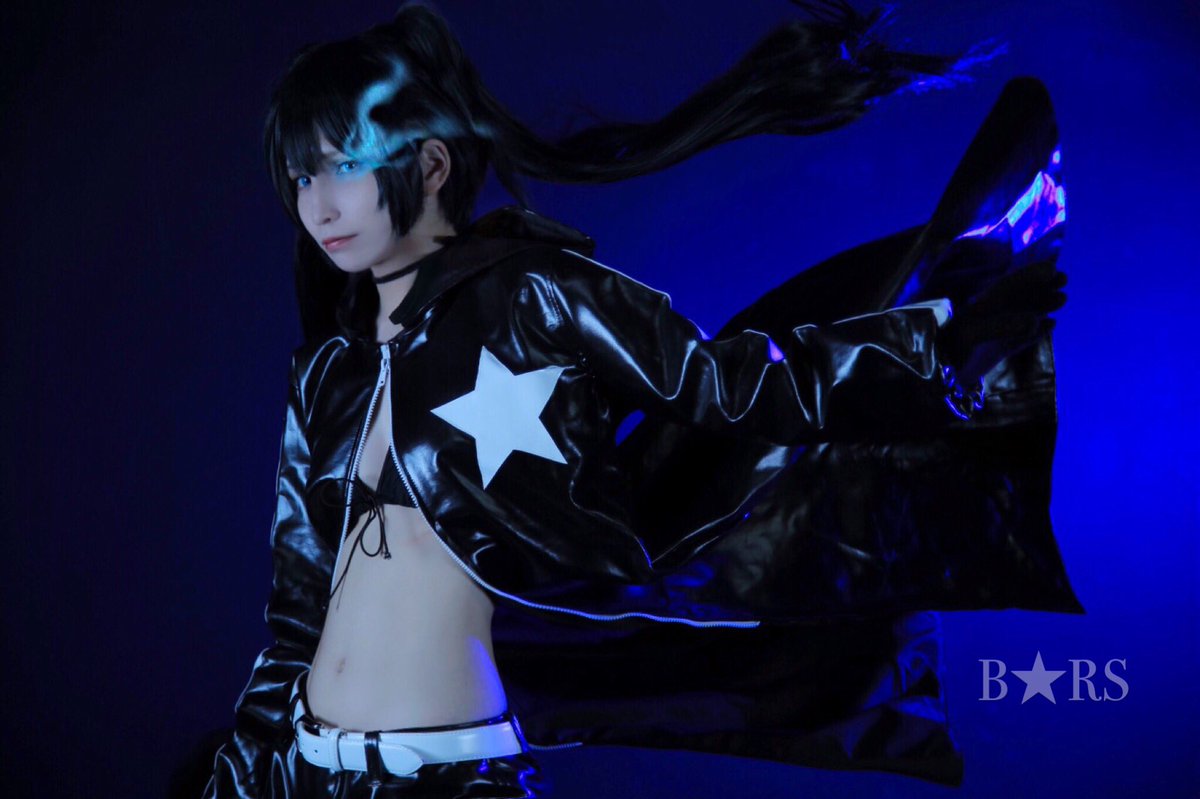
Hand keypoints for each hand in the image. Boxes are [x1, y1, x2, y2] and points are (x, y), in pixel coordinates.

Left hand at [939, 259, 1067, 384]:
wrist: (931, 383)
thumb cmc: (947, 353)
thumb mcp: (969, 335)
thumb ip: (999, 327)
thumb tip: (1032, 321)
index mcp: (976, 308)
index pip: (1005, 287)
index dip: (1027, 276)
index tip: (1050, 268)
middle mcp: (984, 318)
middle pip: (1016, 298)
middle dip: (1039, 288)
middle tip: (1063, 278)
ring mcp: (991, 335)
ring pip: (1021, 316)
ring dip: (1041, 307)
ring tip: (1062, 299)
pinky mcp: (994, 353)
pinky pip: (1019, 339)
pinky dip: (1035, 332)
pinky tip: (1051, 324)